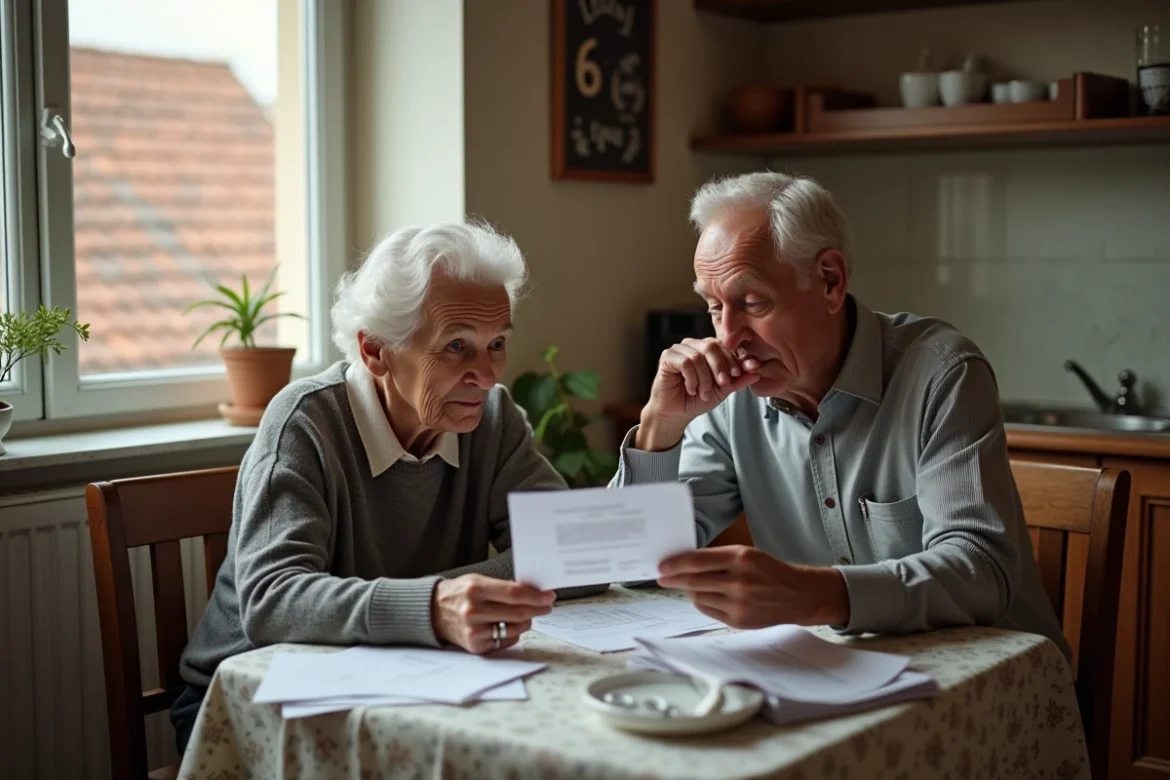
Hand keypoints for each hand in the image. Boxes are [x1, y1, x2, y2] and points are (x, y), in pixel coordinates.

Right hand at [431, 574, 554, 653]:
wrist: (433, 612)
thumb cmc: (460, 593)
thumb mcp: (477, 581)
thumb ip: (502, 587)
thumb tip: (533, 592)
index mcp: (475, 589)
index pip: (513, 593)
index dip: (535, 596)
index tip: (549, 596)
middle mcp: (473, 612)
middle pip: (517, 613)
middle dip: (537, 609)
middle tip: (547, 605)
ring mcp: (474, 631)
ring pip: (515, 629)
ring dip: (527, 621)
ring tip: (526, 614)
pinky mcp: (475, 647)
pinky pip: (506, 641)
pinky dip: (513, 633)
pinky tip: (507, 625)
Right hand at [637, 338, 758, 450]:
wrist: (676, 413)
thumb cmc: (698, 399)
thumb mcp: (723, 390)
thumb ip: (738, 380)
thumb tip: (757, 372)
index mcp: (709, 349)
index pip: (725, 346)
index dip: (734, 359)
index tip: (739, 374)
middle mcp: (694, 345)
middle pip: (712, 346)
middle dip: (720, 367)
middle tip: (723, 383)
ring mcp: (680, 349)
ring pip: (699, 356)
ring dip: (705, 378)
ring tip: (703, 392)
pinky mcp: (667, 357)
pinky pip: (685, 362)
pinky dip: (692, 379)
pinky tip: (691, 389)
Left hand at [656, 546, 849, 628]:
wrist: (798, 595)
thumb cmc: (770, 570)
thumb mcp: (747, 554)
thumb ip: (718, 557)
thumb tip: (685, 562)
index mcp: (741, 558)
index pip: (696, 561)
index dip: (675, 564)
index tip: (662, 565)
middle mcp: (739, 582)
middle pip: (693, 581)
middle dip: (673, 579)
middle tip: (662, 577)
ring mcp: (738, 604)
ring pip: (698, 597)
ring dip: (689, 590)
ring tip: (687, 585)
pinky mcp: (738, 621)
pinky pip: (708, 610)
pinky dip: (701, 602)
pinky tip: (704, 595)